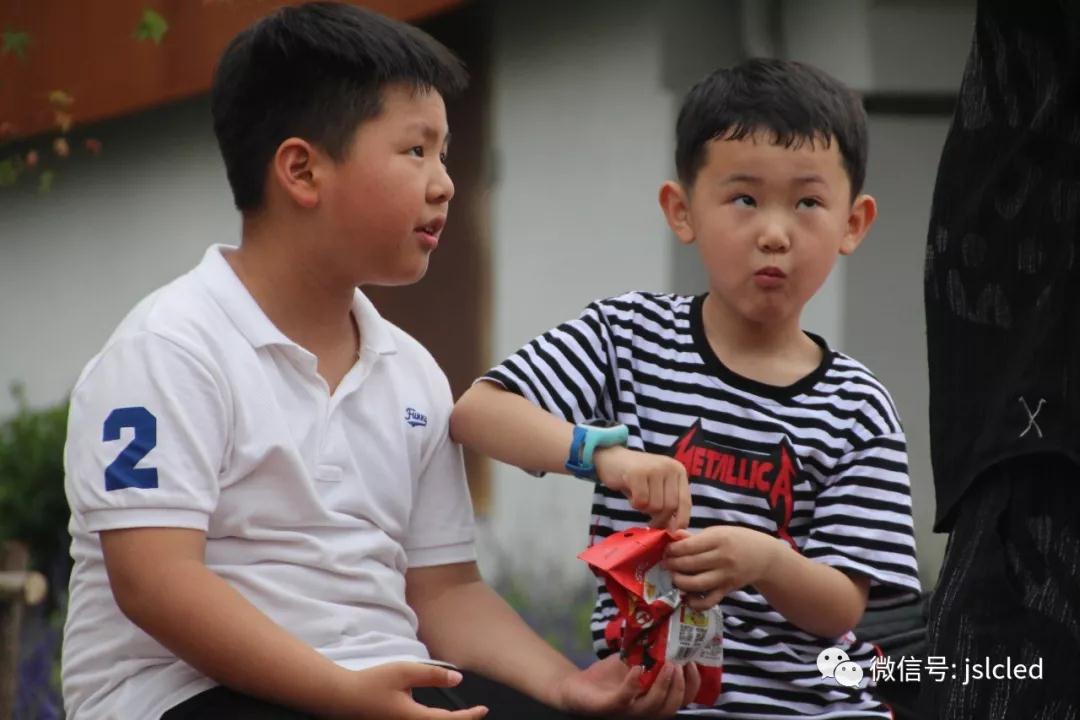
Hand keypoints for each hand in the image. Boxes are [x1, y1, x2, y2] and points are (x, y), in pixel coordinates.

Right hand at [342, 662, 487, 719]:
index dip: (470, 716)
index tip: (483, 709)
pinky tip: (438, 717)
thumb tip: (458, 679)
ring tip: (460, 716)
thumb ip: (432, 675)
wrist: (343, 698)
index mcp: (415, 718)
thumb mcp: (405, 672)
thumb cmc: (372, 683)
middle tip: (476, 714)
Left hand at [556, 655, 700, 718]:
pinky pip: (625, 700)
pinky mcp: (609, 707)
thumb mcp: (636, 661)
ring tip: (667, 665)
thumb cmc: (610, 676)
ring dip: (663, 686)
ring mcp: (627, 711)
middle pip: (671, 707)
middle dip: (680, 686)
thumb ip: (653, 652)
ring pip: (653, 707)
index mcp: (654, 699)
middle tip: (679, 664)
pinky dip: (633, 685)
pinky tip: (637, 669)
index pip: (682, 700)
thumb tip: (670, 624)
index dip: (692, 685)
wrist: (578, 686)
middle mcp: (644, 710)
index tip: (694, 663)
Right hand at [593, 446, 690, 529]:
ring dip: (644, 509)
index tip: (672, 532)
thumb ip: (668, 505)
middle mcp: (670, 467)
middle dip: (659, 519)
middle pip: (670, 507)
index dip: (681, 520)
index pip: (685, 502)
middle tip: (649, 520)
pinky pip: (640, 501)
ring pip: (655, 506)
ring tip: (639, 499)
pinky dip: (634, 504)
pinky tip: (631, 494)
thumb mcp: (658, 488)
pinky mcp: (637, 473)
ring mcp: (654, 469)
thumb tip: (676, 532)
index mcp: (678, 471)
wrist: (612, 458)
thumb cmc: (637, 478)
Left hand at [664, 527, 781, 609]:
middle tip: (665, 563)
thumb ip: (695, 536)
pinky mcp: (727, 590)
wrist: (763, 556)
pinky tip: (687, 597)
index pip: (688, 546)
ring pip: (696, 584)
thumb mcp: (718, 532)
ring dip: (679, 582)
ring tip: (674, 577)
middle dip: (672, 565)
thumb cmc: (736, 540)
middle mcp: (722, 558)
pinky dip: (695, 603)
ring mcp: (725, 576)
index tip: (666, 550)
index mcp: (718, 539)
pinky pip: (709, 601)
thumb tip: (675, 535)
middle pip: (689, 565)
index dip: (673, 549)